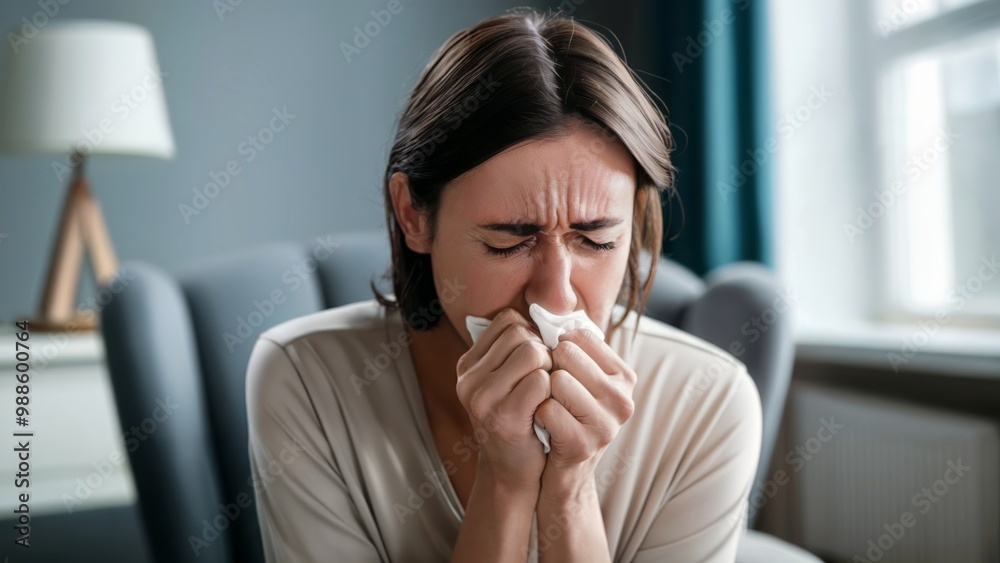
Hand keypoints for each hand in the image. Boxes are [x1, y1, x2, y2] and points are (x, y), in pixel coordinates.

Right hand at [455, 308, 552, 491]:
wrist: (514, 471)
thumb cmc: (521, 419)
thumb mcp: (508, 379)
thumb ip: (516, 348)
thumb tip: (547, 309)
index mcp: (468, 364)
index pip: (507, 320)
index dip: (531, 334)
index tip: (537, 359)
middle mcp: (468, 379)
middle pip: (522, 334)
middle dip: (543, 352)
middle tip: (545, 379)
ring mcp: (481, 399)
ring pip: (532, 353)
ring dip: (549, 370)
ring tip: (545, 392)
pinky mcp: (502, 418)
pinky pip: (540, 381)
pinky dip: (552, 391)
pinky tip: (546, 408)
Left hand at [535, 327, 636, 492]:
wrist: (561, 471)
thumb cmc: (566, 415)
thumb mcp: (580, 379)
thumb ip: (575, 346)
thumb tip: (553, 305)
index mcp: (624, 376)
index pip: (580, 336)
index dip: (557, 348)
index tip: (556, 369)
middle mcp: (623, 399)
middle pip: (567, 355)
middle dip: (549, 369)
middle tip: (549, 392)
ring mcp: (607, 424)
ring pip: (557, 381)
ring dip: (541, 393)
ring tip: (547, 407)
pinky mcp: (585, 445)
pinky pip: (547, 410)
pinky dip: (536, 415)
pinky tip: (542, 426)